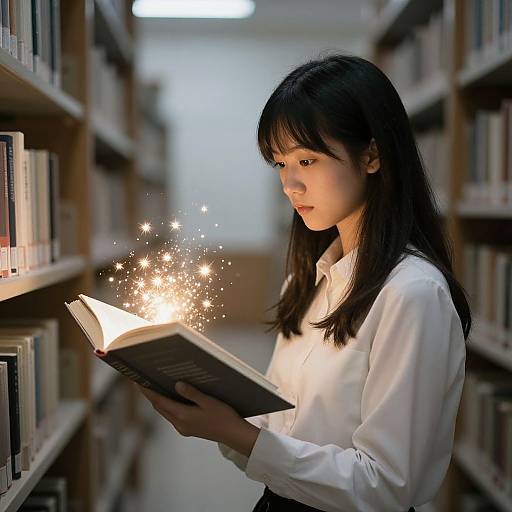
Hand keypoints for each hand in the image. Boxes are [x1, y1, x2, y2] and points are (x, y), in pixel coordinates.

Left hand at [136, 381, 259, 454]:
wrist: (233, 435)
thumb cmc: (223, 416)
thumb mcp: (208, 401)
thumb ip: (192, 393)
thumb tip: (176, 384)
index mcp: (183, 416)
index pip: (159, 402)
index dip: (147, 391)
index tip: (137, 382)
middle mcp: (180, 424)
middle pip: (160, 407)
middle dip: (150, 395)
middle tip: (143, 381)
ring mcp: (184, 428)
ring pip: (166, 412)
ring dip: (159, 400)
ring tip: (155, 386)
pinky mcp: (189, 429)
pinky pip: (173, 415)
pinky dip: (168, 406)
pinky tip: (173, 397)